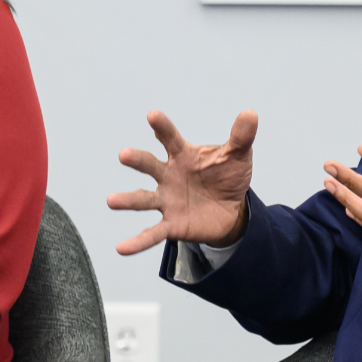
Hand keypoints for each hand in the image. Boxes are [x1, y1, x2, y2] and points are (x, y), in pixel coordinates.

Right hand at [108, 110, 258, 254]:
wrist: (231, 210)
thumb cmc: (227, 176)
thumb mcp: (238, 156)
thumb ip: (241, 136)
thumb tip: (250, 114)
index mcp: (183, 155)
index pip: (170, 139)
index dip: (162, 127)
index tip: (152, 116)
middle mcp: (169, 176)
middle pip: (150, 166)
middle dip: (138, 160)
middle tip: (124, 155)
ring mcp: (167, 200)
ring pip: (144, 199)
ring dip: (128, 200)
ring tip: (111, 201)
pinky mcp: (171, 224)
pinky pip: (153, 233)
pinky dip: (137, 242)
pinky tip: (121, 248)